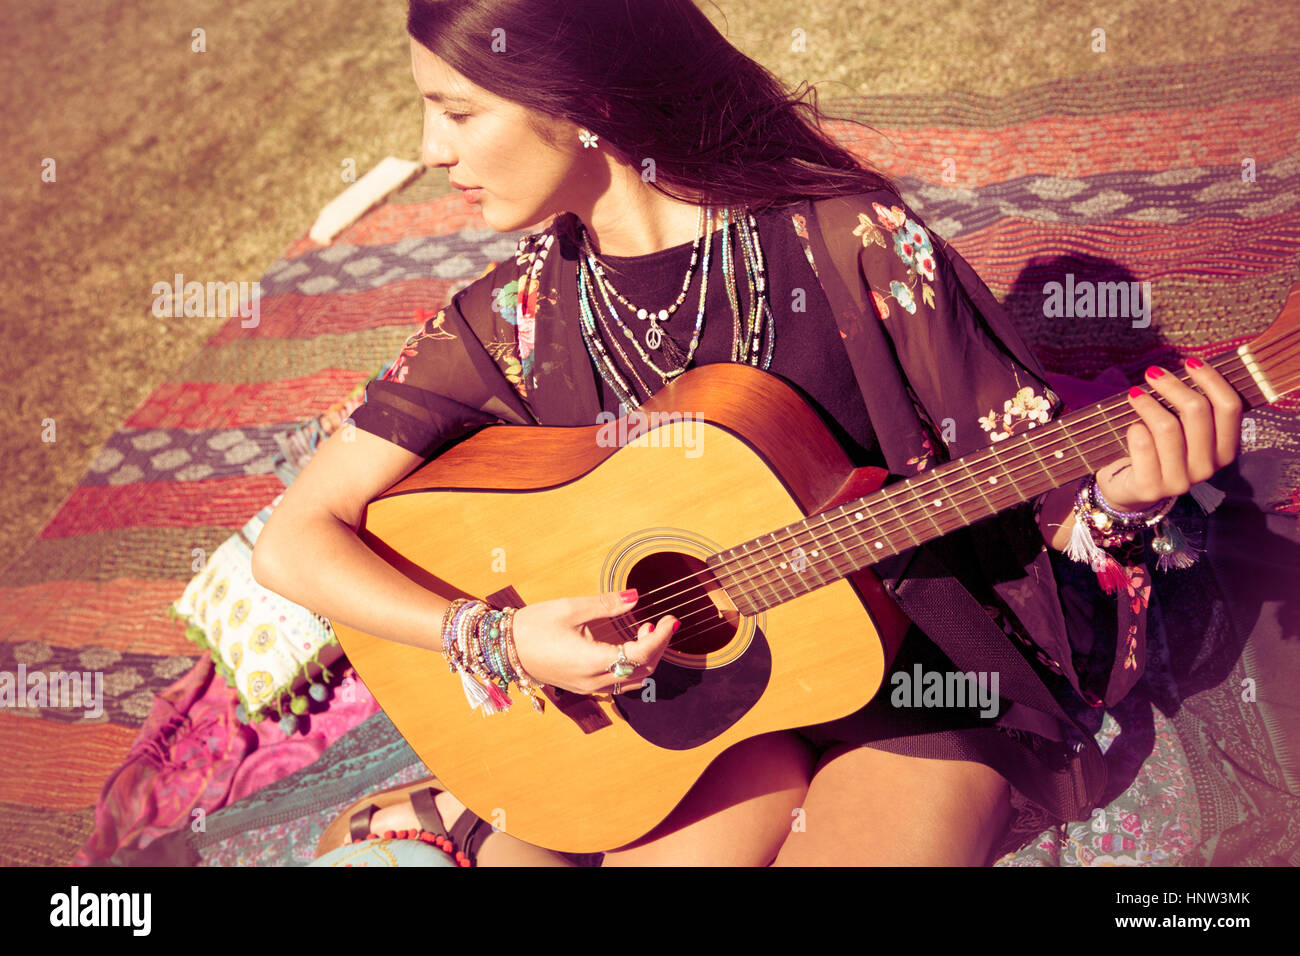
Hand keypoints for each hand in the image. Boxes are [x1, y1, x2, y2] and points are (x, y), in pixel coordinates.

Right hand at [509, 590, 676, 695]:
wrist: (502, 648)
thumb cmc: (532, 626)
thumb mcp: (570, 608)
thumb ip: (606, 604)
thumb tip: (635, 596)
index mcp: (591, 661)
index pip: (641, 655)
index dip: (661, 637)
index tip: (671, 619)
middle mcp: (592, 680)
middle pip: (642, 671)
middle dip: (657, 647)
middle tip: (660, 622)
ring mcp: (587, 687)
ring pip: (631, 680)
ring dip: (645, 658)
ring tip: (643, 631)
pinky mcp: (582, 686)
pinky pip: (617, 682)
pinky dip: (630, 666)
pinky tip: (626, 645)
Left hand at [1096, 357, 1243, 511]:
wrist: (1129, 489)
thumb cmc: (1158, 450)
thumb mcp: (1183, 430)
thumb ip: (1193, 407)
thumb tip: (1192, 365)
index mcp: (1224, 451)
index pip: (1229, 407)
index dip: (1211, 379)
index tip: (1190, 361)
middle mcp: (1207, 468)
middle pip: (1197, 411)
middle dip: (1172, 385)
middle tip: (1152, 373)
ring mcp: (1180, 481)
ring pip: (1168, 427)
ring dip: (1147, 403)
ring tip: (1134, 394)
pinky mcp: (1151, 488)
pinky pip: (1143, 445)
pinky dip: (1135, 429)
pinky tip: (1131, 426)